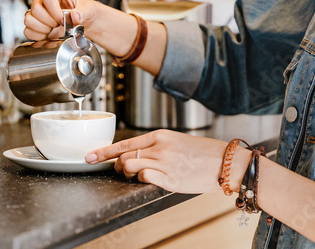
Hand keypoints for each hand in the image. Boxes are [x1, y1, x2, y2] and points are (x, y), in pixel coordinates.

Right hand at [24, 0, 98, 40]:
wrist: (85, 21)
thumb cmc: (84, 10)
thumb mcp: (89, 9)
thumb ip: (83, 12)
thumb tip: (75, 15)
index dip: (55, 12)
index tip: (64, 20)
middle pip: (36, 9)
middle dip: (50, 22)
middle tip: (60, 24)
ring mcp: (37, 10)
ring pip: (29, 20)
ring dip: (43, 29)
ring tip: (54, 29)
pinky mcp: (35, 22)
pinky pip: (28, 31)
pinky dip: (38, 36)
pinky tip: (48, 34)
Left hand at [85, 130, 250, 193]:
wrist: (225, 163)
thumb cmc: (201, 153)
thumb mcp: (175, 141)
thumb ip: (154, 146)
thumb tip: (133, 154)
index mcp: (159, 136)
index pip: (124, 143)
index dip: (103, 151)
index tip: (89, 157)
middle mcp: (160, 147)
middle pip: (123, 155)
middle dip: (115, 165)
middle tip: (120, 169)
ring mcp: (164, 163)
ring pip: (129, 166)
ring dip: (126, 173)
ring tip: (134, 175)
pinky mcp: (171, 179)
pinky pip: (144, 177)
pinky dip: (141, 179)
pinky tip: (149, 179)